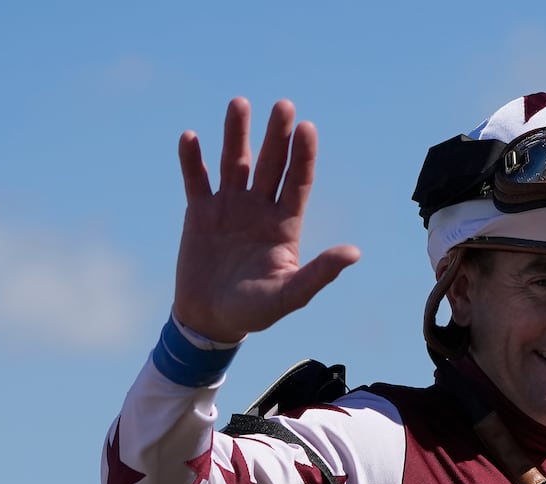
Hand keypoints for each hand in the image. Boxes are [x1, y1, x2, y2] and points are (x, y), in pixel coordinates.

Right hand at [173, 98, 360, 343]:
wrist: (212, 319)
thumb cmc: (255, 311)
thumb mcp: (290, 295)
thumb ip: (320, 273)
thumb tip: (354, 253)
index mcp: (285, 225)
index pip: (298, 183)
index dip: (303, 156)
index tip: (307, 128)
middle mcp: (260, 209)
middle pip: (270, 164)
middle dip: (276, 135)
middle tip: (283, 105)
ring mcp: (229, 207)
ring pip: (234, 163)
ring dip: (236, 134)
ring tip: (240, 103)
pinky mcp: (199, 212)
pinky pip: (196, 180)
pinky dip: (192, 160)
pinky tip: (190, 137)